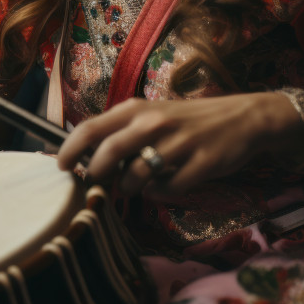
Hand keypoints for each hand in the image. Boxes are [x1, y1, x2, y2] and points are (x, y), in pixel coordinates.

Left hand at [56, 93, 297, 198]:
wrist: (242, 118)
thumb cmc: (188, 121)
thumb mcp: (152, 116)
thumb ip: (122, 133)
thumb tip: (87, 159)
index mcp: (137, 109)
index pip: (91, 128)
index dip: (70, 150)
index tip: (61, 167)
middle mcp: (155, 122)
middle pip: (109, 152)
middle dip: (97, 174)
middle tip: (97, 184)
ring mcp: (180, 142)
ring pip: (138, 176)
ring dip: (130, 188)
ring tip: (136, 186)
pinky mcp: (203, 162)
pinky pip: (169, 188)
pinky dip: (161, 193)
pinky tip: (166, 186)